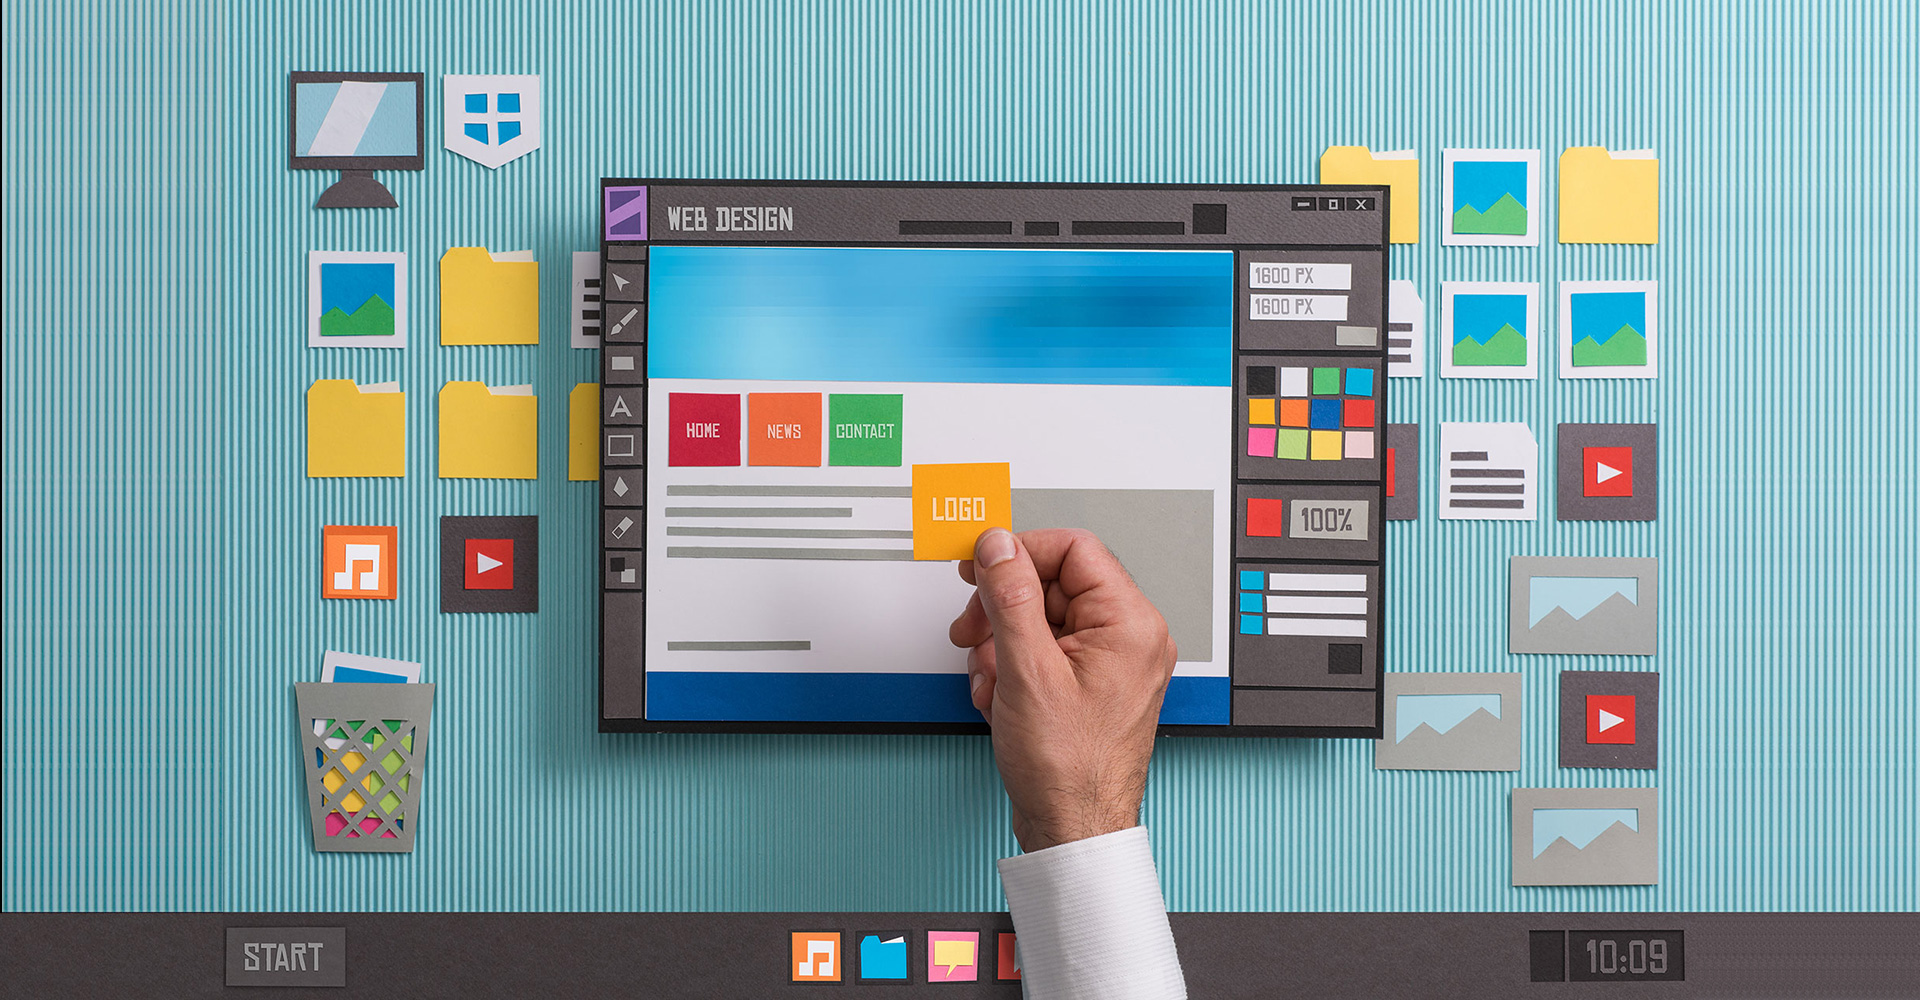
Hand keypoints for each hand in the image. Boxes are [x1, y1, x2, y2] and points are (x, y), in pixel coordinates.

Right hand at [949, 527, 1177, 852]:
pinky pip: (1043, 650)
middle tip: (973, 628)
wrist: (1073, 830)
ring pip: (1040, 618)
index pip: (1073, 549)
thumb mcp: (1027, 670)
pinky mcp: (1089, 684)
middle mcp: (1129, 638)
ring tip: (991, 677)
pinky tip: (1001, 696)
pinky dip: (1012, 667)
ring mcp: (1109, 663)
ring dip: (1001, 643)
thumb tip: (998, 546)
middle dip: (1002, 608)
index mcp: (1130, 624)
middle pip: (1051, 583)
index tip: (981, 566)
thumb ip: (1010, 597)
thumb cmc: (1069, 769)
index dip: (1020, 553)